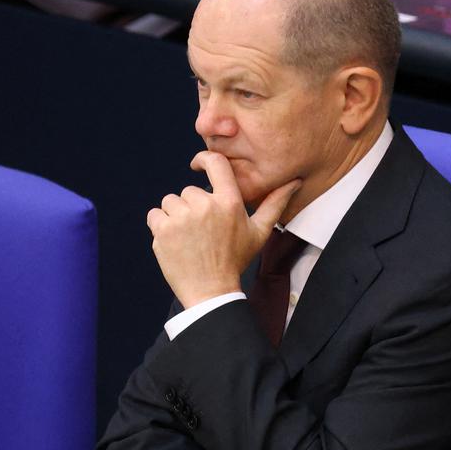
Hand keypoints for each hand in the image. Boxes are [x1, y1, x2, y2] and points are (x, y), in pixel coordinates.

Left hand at [146, 151, 299, 308]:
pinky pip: (156, 215)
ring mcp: (182, 217)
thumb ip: (274, 203)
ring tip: (189, 237)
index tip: (197, 165)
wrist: (211, 290)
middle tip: (202, 231)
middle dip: (192, 207)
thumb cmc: (236, 260)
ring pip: (170, 202)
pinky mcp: (163, 229)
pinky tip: (176, 241)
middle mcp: (205, 205)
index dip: (203, 159)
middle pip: (189, 191)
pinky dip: (161, 226)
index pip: (216, 163)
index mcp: (230, 202)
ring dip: (175, 216)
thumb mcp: (260, 232)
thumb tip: (294, 181)